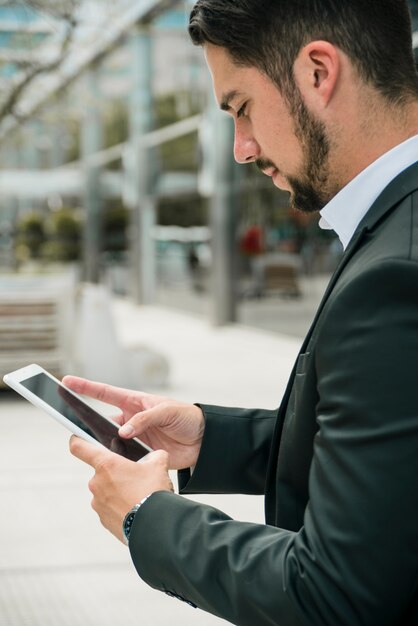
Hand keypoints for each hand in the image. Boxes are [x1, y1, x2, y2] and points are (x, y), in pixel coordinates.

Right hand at [62, 376, 204, 469]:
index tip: (66, 382)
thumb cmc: (188, 418)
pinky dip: (116, 460)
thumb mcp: (168, 411)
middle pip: (101, 421)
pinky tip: (114, 463)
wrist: (205, 442)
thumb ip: (145, 419)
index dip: (85, 388)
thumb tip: (123, 431)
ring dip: (103, 445)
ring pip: (109, 442)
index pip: (105, 393)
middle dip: (87, 423)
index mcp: (135, 402)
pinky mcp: (139, 454)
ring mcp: (134, 437)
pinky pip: (122, 458)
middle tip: (73, 426)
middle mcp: (130, 419)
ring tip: (95, 448)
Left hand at [69, 435, 172, 542]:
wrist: (154, 526)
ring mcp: (98, 503)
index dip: (77, 439)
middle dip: (116, 472)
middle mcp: (96, 482)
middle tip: (134, 477)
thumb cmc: (152, 493)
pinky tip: (135, 508)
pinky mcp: (103, 519)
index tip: (78, 437)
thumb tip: (156, 456)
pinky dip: (120, 506)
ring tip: (138, 495)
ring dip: (118, 490)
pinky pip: (109, 507)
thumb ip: (155, 455)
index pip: (79, 447)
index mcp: (106, 464)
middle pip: (102, 471)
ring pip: (107, 490)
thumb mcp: (158, 466)